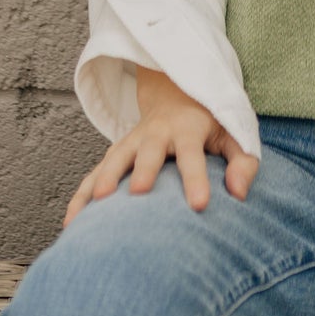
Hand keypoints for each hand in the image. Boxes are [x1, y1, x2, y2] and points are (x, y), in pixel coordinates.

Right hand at [62, 66, 259, 228]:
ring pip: (114, 158)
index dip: (196, 179)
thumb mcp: (235, 134)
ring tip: (94, 206)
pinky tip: (71, 223)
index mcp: (188, 129)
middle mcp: (156, 133)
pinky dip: (81, 195)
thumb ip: (243, 163)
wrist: (177, 93)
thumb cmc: (212, 123)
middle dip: (142, 169)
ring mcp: (131, 141)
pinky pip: (94, 173)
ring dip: (103, 179)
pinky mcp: (115, 154)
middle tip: (137, 192)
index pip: (193, 155)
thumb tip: (239, 194)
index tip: (200, 205)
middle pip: (147, 150)